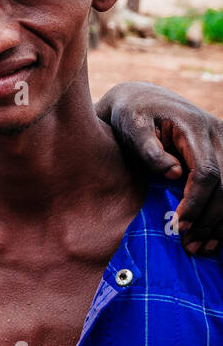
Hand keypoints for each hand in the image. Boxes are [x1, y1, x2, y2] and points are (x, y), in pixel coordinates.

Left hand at [98, 81, 222, 253]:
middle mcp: (218, 134)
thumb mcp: (131, 124)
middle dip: (209, 219)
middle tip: (190, 244)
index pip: (206, 172)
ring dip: (221, 222)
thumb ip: (149, 148)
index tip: (180, 223)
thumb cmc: (132, 113)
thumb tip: (174, 174)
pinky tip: (216, 236)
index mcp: (194, 127)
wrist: (142, 98)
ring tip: (202, 246)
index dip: (196, 201)